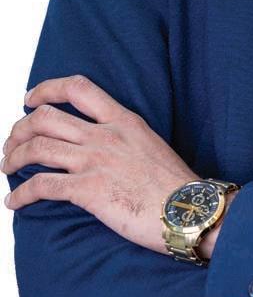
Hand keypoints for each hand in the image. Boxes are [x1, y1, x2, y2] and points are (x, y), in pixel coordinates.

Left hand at [1, 74, 197, 255]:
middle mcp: (105, 134)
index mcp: (122, 119)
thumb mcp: (149, 143)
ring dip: (14, 158)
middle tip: (13, 143)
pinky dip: (21, 194)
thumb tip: (99, 144)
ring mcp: (96, 161)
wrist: (189, 209)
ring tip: (8, 168)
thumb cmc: (174, 184)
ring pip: (38, 147)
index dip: (47, 88)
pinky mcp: (89, 191)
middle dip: (20, 129)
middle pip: (46, 117)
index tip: (31, 98)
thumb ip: (122, 137)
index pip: (78, 88)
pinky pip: (42, 185)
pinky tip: (15, 202)